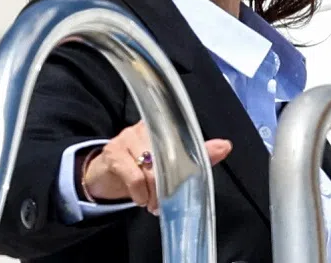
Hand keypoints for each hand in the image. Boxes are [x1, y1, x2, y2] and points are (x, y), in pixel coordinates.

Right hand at [80, 121, 231, 214]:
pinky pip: (134, 176)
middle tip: (167, 203)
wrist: (105, 173)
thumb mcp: (169, 163)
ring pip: (151, 169)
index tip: (203, 165)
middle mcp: (143, 128)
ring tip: (153, 204)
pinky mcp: (113, 153)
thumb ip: (197, 155)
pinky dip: (140, 193)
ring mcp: (126, 138)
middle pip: (167, 158)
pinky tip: (140, 199)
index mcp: (161, 127)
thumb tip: (226, 145)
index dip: (192, 155)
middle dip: (169, 187)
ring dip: (154, 194)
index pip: (182, 135)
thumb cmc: (141, 167)